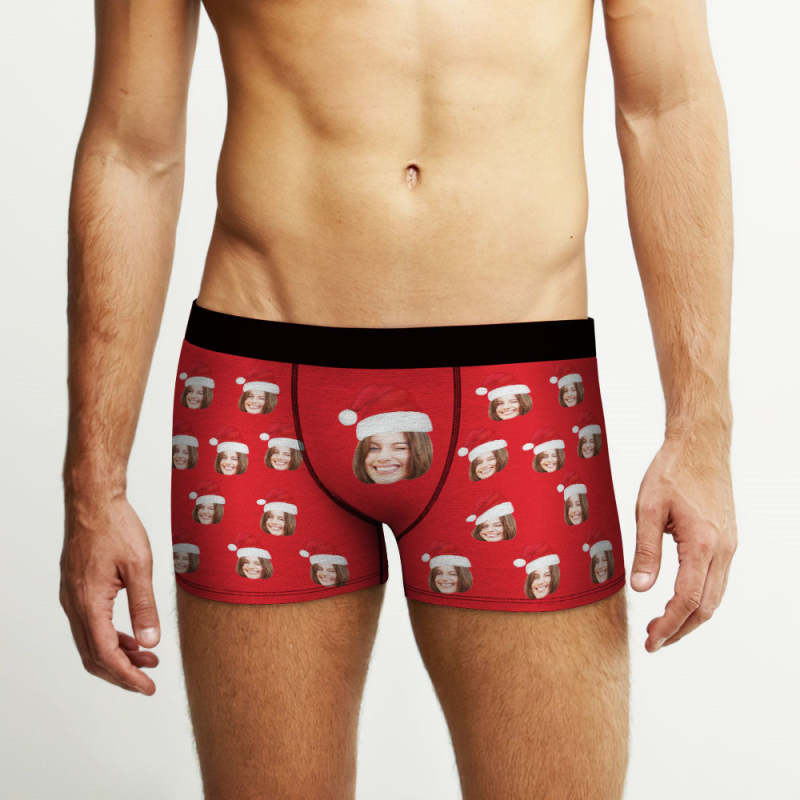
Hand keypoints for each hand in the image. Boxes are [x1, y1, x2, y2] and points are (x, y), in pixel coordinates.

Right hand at [60, 491, 160, 692]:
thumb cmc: (116, 528)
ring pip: (91, 642)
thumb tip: (150, 642)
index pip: (106, 654)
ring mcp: (73, 598)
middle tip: (149, 680)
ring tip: (148, 658)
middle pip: (94, 656)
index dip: (127, 676)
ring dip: (118, 655)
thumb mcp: (140, 566)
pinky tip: (132, 637)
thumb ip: (145, 607)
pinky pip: (91, 625)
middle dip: (122, 672)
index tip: (147, 687)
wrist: (94, 502)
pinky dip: (111, 637)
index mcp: (89, 603)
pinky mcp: (77, 590)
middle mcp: (75, 605)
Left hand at [630, 431, 736, 651]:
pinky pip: (717, 580)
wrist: (701, 444)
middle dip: (680, 629)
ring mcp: (729, 545)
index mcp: (703, 544)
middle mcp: (723, 549)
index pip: (687, 599)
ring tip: (660, 625)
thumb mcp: (648, 509)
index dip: (669, 625)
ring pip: (715, 596)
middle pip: (707, 607)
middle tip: (653, 641)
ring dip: (690, 616)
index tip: (650, 640)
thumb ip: (645, 551)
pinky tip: (677, 598)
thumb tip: (640, 589)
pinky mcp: (727, 539)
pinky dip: (699, 598)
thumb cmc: (672, 471)